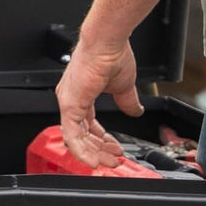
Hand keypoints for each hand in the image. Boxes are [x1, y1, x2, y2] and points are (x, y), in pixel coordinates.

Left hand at [55, 38, 143, 167]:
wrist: (108, 43)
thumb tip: (136, 111)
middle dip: (100, 149)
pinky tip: (93, 160)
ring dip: (94, 152)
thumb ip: (126, 101)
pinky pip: (72, 135)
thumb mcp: (122, 86)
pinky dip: (82, 150)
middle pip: (82, 134)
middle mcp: (71, 100)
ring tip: (109, 162)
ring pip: (77, 138)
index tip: (114, 147)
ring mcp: (69, 103)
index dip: (101, 138)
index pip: (87, 124)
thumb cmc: (111, 56)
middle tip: (113, 159)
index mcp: (81, 95)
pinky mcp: (70, 105)